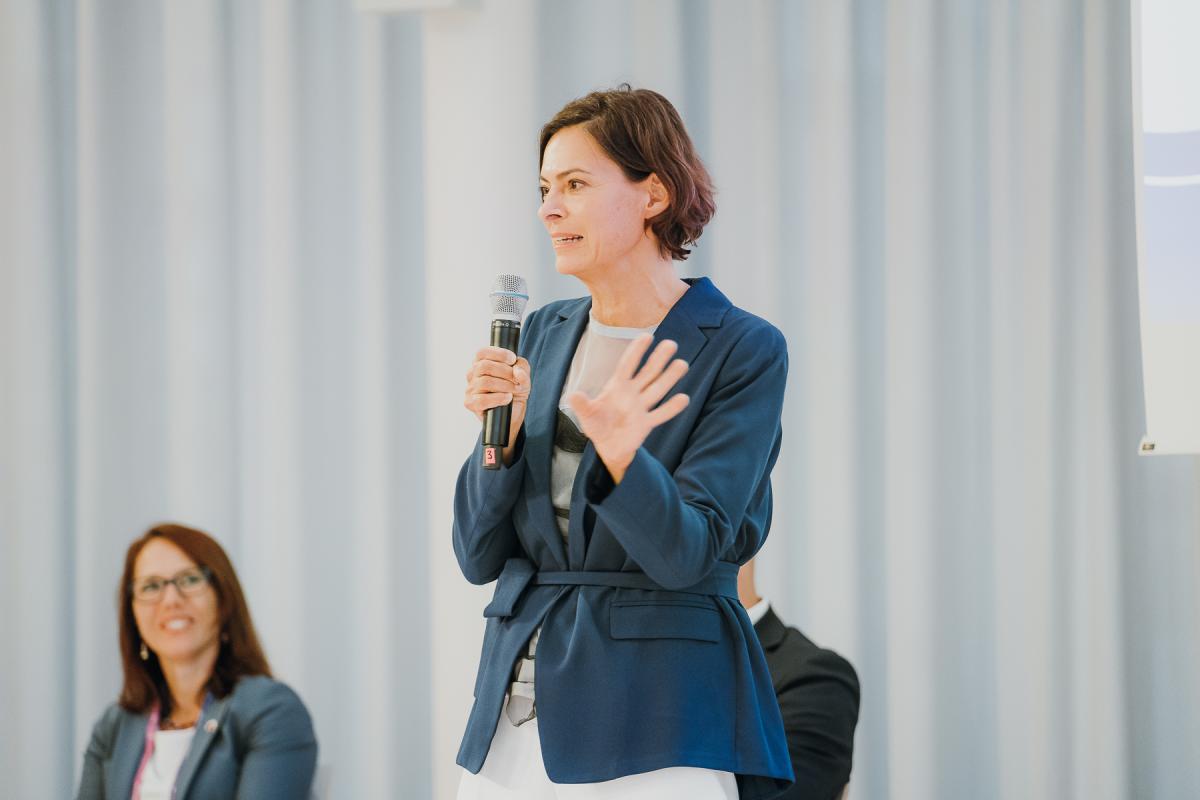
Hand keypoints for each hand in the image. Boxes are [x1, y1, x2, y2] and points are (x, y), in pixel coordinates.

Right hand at [464, 346, 531, 463]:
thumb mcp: (523, 376)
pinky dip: (498, 398)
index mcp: (480, 363)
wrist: (512, 414)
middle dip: (505, 372)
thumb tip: (516, 370)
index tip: (513, 359)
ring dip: (505, 386)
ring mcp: (470, 389)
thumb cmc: (514, 391)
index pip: (482, 352)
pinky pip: (482, 399)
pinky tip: (508, 398)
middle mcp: (472, 374)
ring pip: (485, 382)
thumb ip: (522, 367)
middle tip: (517, 380)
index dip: (498, 354)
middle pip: (485, 366)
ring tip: (515, 390)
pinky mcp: (470, 403)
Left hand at [567, 334, 689, 483]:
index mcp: (617, 386)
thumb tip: (572, 395)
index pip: (627, 365)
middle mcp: (632, 393)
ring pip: (658, 389)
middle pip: (648, 373)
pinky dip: (672, 408)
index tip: (647, 336)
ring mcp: (641, 407)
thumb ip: (581, 404)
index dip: (636, 351)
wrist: (608, 446)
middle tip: (671, 344)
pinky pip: (661, 414)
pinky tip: (683, 398)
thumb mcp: (586, 414)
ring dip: (670, 377)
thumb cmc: (597, 424)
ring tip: (682, 364)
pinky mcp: (647, 423)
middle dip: (659, 359)